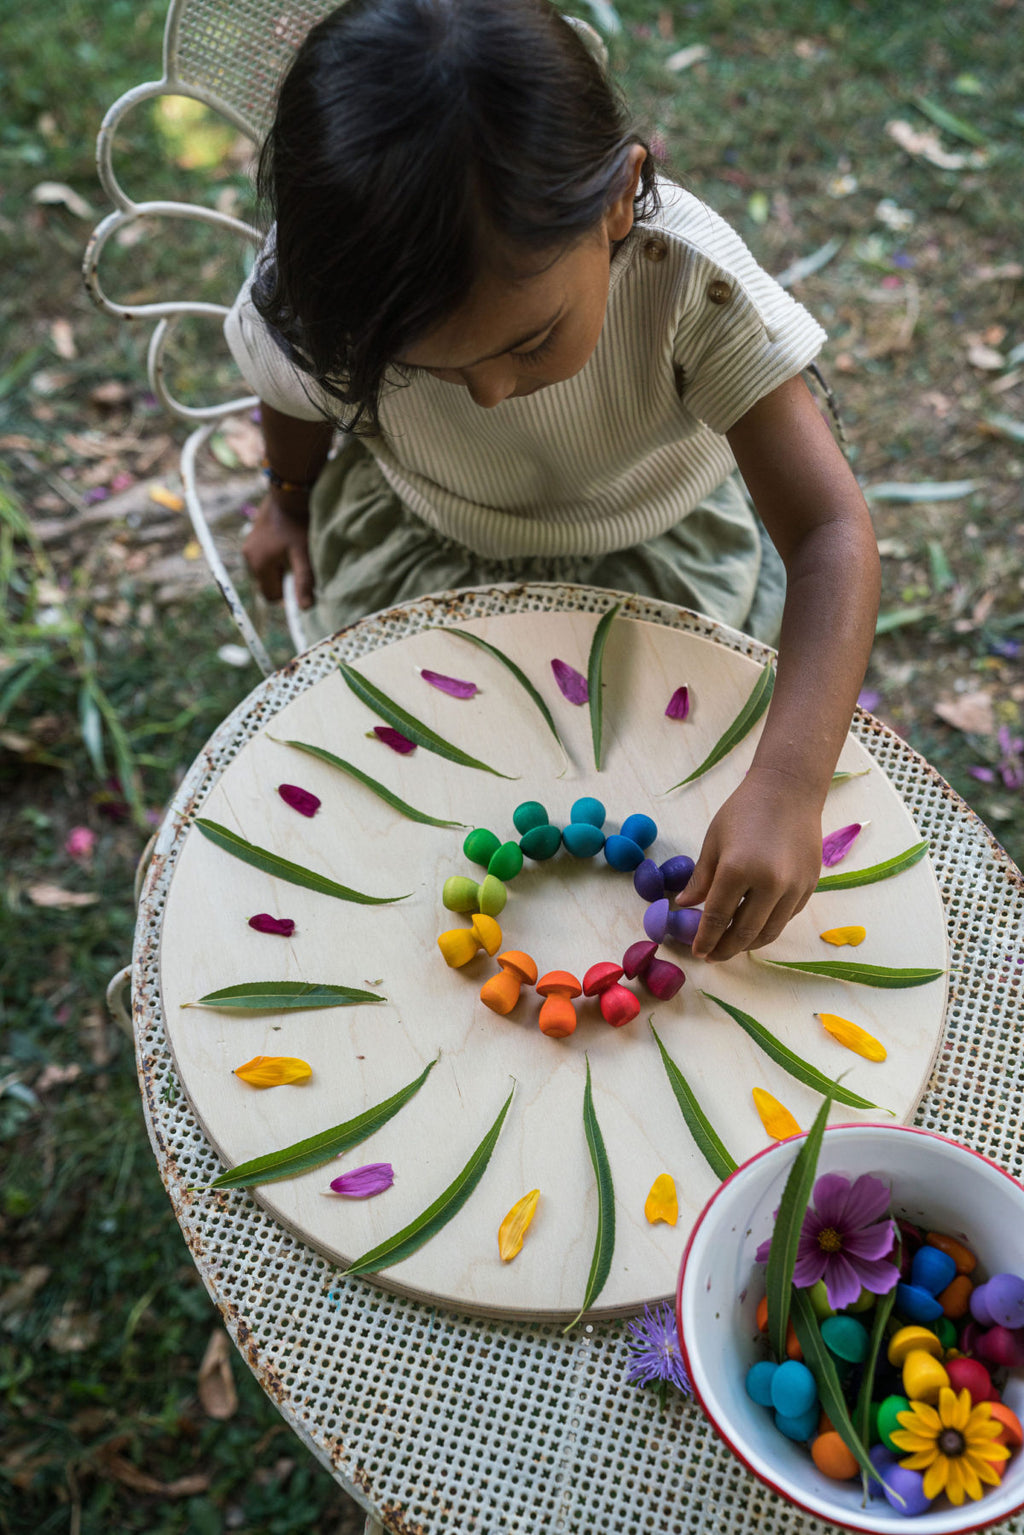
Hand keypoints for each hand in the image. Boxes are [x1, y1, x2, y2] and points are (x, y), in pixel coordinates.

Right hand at [243, 492, 314, 607]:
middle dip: (282, 579)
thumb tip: (305, 608)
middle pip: (267, 584)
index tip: (299, 580)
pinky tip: (285, 543)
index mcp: (260, 565)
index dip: (287, 593)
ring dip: (278, 568)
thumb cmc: (299, 524)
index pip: (271, 596)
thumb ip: (304, 581)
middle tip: (297, 563)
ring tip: (292, 551)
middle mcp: (249, 557)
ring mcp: (248, 547)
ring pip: (265, 571)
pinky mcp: (251, 538)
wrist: (288, 495)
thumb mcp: (304, 554)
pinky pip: (262, 558)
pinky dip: (273, 557)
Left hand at [677, 769, 823, 962]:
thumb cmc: (744, 811)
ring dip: (749, 944)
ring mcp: (794, 887)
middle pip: (745, 932)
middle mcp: (770, 883)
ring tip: (732, 946)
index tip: (697, 951)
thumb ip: (701, 879)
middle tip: (712, 956)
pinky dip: (769, 926)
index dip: (705, 939)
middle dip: (726, 949)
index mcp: (738, 870)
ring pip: (770, 931)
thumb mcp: (714, 842)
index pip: (718, 918)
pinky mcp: (809, 886)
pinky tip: (755, 926)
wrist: (789, 791)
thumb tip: (685, 906)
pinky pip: (786, 917)